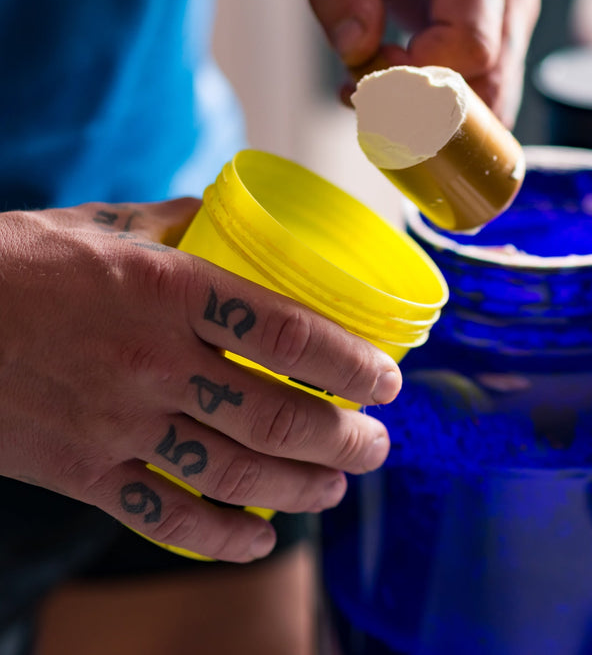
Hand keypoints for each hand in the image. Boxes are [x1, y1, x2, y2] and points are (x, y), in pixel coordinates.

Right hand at [0, 199, 398, 561]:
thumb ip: (178, 225)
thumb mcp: (102, 226)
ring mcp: (115, 424)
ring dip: (302, 489)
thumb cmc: (16, 265)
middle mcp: (150, 361)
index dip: (351, 365)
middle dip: (343, 441)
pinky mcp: (79, 472)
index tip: (386, 382)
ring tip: (337, 487)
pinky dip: (219, 539)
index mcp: (166, 290)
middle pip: (275, 417)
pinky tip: (258, 541)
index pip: (287, 334)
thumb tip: (235, 219)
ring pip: (233, 474)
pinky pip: (164, 519)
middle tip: (375, 445)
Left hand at [308, 0, 540, 126]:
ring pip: (491, 101)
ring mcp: (513, 18)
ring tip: (374, 87)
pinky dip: (438, 108)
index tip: (371, 71)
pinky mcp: (503, 38)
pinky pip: (482, 92)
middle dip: (427, 110)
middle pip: (490, 86)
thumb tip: (357, 50)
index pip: (471, 46)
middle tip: (366, 95)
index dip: (421, 77)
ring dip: (431, 115)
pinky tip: (394, 88)